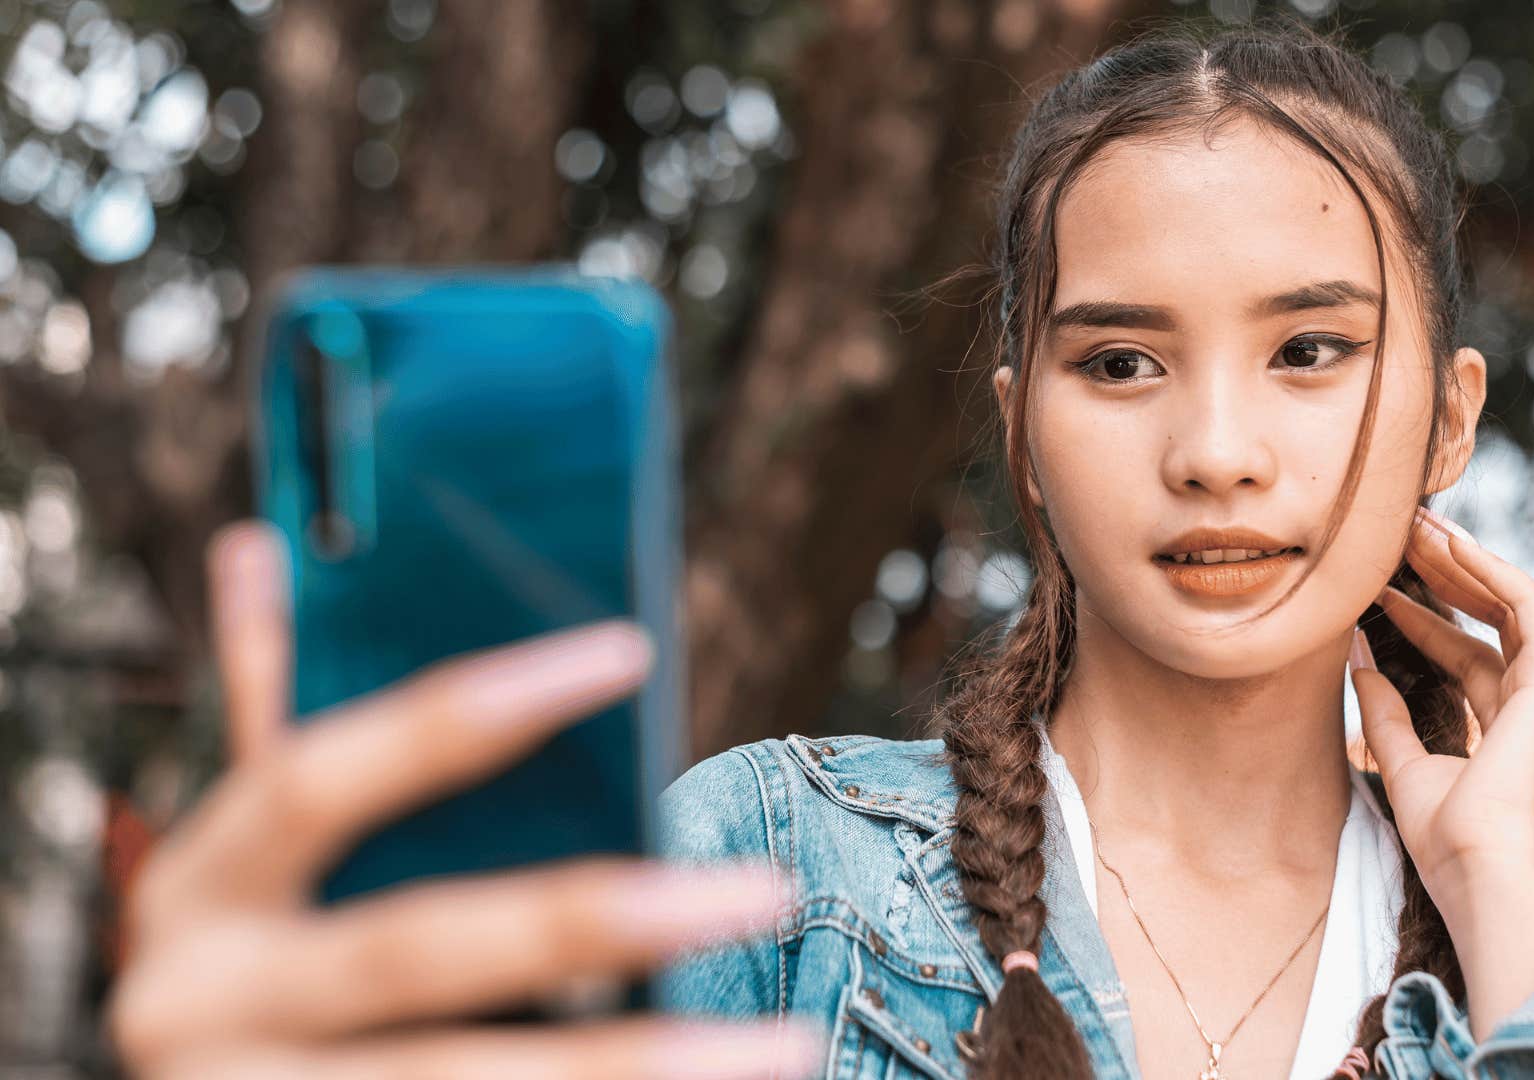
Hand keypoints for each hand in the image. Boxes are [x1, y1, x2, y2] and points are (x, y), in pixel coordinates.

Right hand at [107, 520, 820, 1079]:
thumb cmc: (251, 966)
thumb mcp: (244, 856)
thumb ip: (273, 715)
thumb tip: (267, 541)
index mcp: (196, 887)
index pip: (326, 773)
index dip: (471, 710)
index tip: (625, 650)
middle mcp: (196, 1004)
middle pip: (418, 950)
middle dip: (597, 920)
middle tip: (767, 888)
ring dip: (639, 1063)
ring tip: (788, 1046)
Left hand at [1349, 505, 1533, 1037]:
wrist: (1477, 867)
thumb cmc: (1444, 836)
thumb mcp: (1401, 761)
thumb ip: (1383, 710)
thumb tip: (1356, 657)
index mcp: (1504, 726)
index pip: (1465, 652)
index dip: (1421, 616)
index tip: (1378, 587)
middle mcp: (1532, 703)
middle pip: (1489, 619)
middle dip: (1445, 574)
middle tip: (1403, 533)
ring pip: (1510, 600)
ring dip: (1465, 559)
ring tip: (1420, 524)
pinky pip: (1526, 605)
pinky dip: (1489, 570)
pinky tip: (1450, 544)